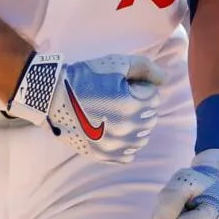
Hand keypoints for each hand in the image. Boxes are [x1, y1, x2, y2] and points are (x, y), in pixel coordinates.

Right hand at [7, 52, 164, 161]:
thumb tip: (164, 80)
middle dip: (140, 105)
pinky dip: (125, 143)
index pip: (154, 96)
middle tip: (117, 97)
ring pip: (142, 137)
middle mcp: (127, 129)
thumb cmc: (86, 77)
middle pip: (150, 117)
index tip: (122, 84)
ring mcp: (115, 145)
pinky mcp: (104, 155)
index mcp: (132, 105)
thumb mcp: (116, 63)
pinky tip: (112, 130)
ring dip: (134, 125)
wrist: (53, 96)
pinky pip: (128, 154)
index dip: (140, 87)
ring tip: (114, 113)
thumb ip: (145, 68)